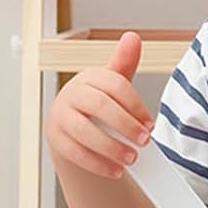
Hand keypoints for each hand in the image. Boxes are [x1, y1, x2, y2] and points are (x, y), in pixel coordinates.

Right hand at [46, 30, 152, 179]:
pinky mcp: (57, 138)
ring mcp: (61, 116)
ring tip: (131, 158)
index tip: (150, 124)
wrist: (71, 128)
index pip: (114, 85)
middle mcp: (72, 94)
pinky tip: (115, 169)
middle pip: (99, 106)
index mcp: (90, 78)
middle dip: (125, 125)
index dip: (135, 105)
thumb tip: (132, 38)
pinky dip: (98, 163)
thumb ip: (124, 64)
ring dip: (111, 148)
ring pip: (84, 131)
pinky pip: (76, 152)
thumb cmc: (96, 105)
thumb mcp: (112, 84)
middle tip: (144, 141)